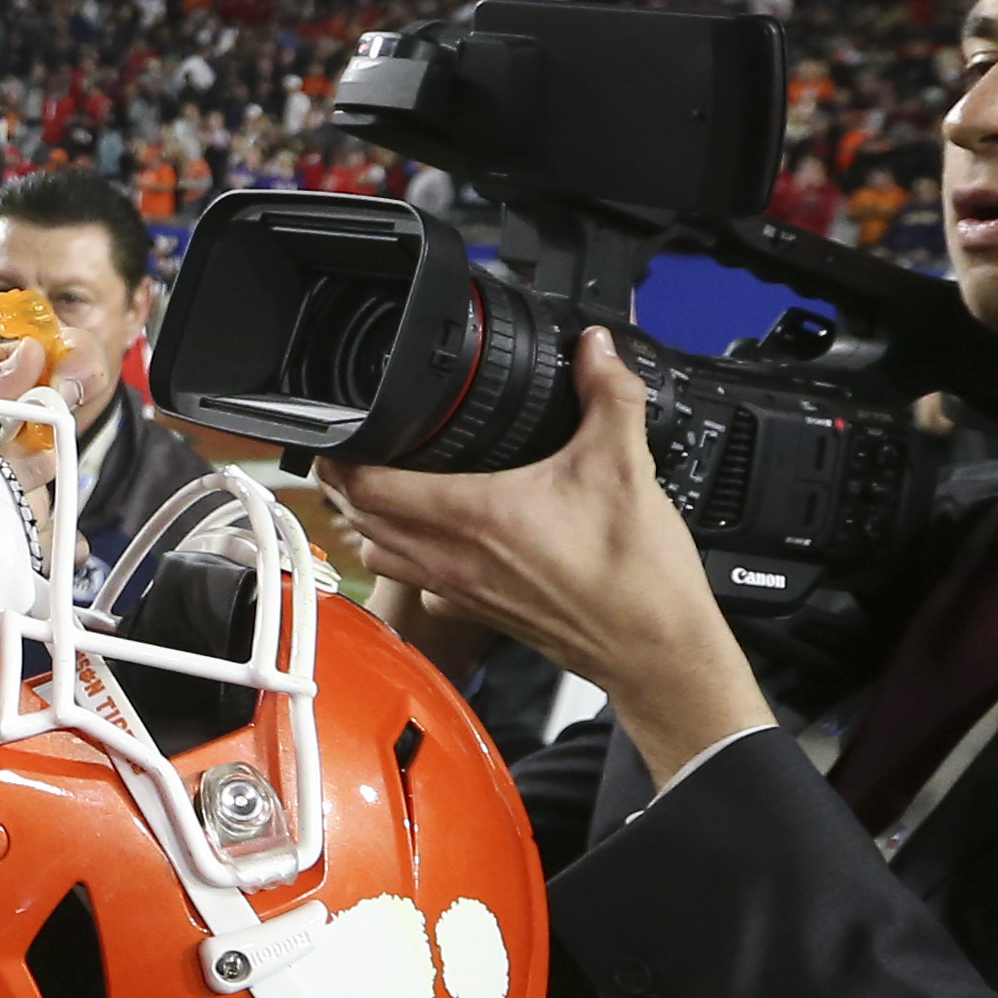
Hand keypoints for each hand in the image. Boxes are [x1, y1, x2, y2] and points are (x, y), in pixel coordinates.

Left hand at [325, 330, 767, 783]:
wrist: (654, 649)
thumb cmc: (635, 573)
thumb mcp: (624, 466)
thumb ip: (608, 396)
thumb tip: (595, 347)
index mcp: (470, 516)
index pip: (365, 485)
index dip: (343, 453)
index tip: (344, 426)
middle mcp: (448, 557)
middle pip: (358, 515)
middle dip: (345, 479)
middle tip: (355, 444)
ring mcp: (455, 588)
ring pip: (377, 550)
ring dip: (367, 517)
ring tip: (380, 482)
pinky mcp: (472, 608)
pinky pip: (412, 579)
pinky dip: (402, 553)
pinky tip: (428, 532)